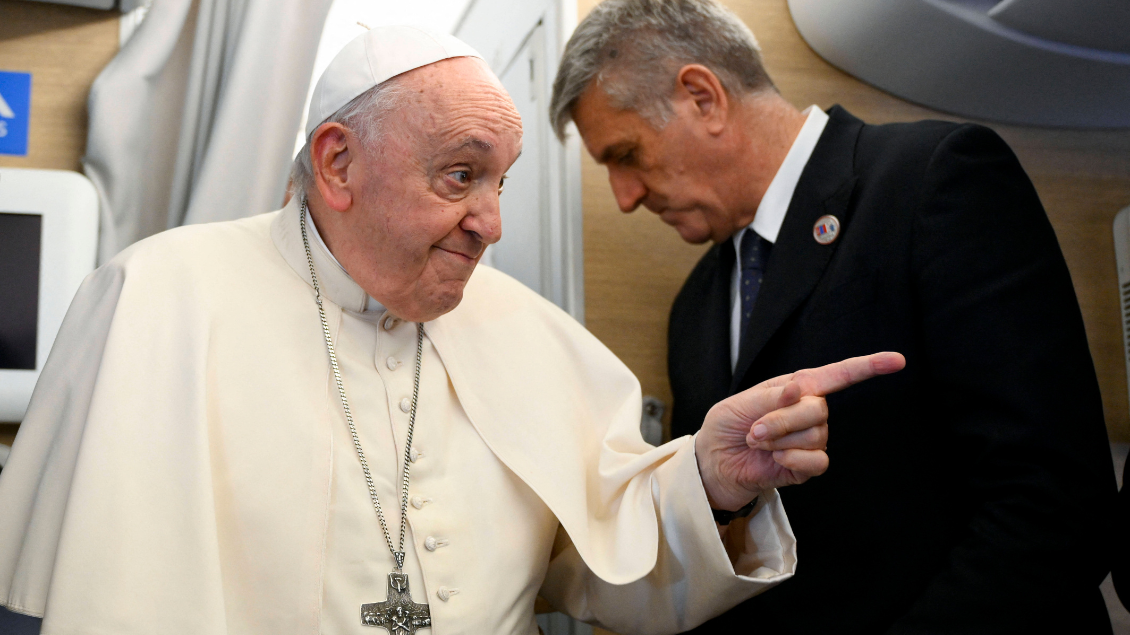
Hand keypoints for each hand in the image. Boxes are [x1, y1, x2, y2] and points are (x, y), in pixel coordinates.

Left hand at [696, 352, 905, 510]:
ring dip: (780, 440)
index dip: (869, 366)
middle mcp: (810, 411)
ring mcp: (811, 439)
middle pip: (819, 409)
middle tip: (755, 429)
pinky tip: (776, 459)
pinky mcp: (808, 465)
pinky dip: (793, 459)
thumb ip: (771, 396)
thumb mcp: (739, 404)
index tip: (898, 361)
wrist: (715, 464)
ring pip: (816, 434)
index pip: (839, 375)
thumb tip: (801, 389)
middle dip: (782, 420)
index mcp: (796, 387)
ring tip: (759, 443)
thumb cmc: (726, 427)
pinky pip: (817, 460)